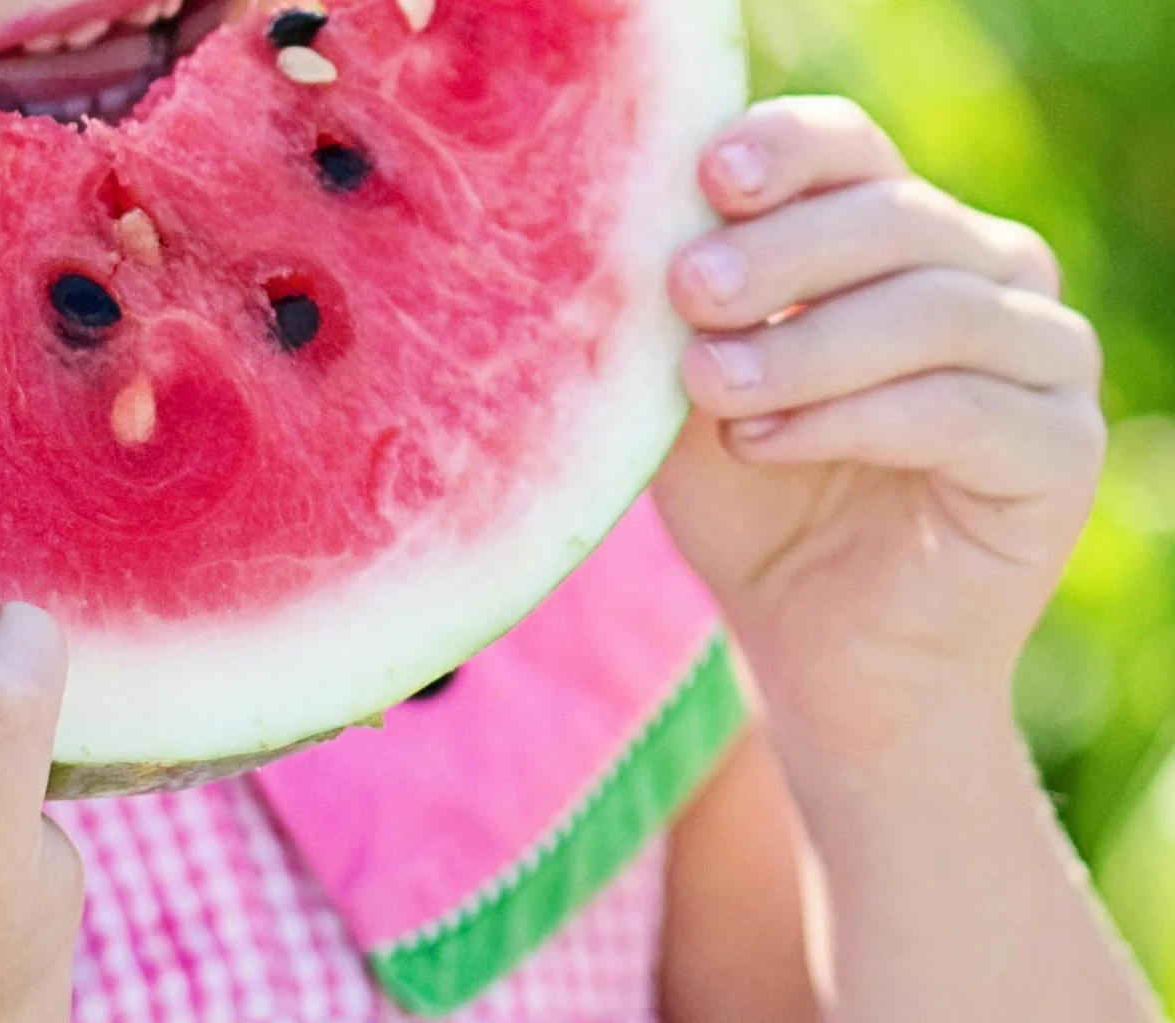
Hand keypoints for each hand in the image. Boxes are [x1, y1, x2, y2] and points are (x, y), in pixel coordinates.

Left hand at [653, 97, 1103, 756]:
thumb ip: (680, 322)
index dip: (786, 151)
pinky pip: (962, 410)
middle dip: (780, 253)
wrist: (815, 647)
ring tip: (709, 386)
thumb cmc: (751, 504)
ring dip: (807, 346)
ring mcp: (1039, 357)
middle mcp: (985, 274)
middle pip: (896, 217)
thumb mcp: (693, 399)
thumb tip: (634, 237)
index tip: (706, 176)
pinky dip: (851, 419)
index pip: (853, 152)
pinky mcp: (1059, 449)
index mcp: (895, 236)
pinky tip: (762, 442)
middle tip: (687, 290)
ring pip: (934, 310)